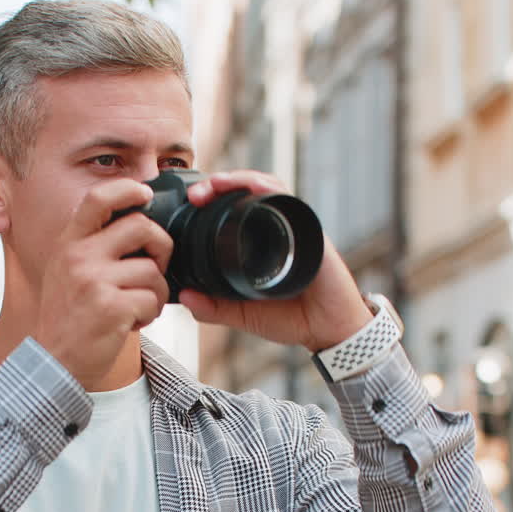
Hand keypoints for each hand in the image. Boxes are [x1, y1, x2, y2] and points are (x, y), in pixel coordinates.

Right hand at [33, 178, 172, 388]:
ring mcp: (93, 281)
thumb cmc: (69, 318)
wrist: (54, 362)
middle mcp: (78, 256)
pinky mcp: (110, 308)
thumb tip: (141, 225)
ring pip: (153, 270)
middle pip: (141, 227)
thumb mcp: (66, 272)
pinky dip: (151, 314)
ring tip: (138, 307)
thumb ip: (93, 246)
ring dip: (156, 292)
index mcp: (68, 243)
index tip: (145, 193)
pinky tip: (133, 322)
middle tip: (157, 268)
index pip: (98, 198)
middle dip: (162, 247)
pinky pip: (152, 300)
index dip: (127, 189)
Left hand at [179, 171, 372, 351]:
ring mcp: (295, 227)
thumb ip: (214, 308)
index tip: (191, 203)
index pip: (235, 208)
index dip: (212, 201)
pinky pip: (290, 202)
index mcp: (261, 243)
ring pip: (267, 188)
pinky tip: (254, 186)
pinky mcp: (310, 232)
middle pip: (248, 191)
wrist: (328, 331)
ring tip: (217, 184)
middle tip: (197, 194)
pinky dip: (271, 190)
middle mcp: (278, 229)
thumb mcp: (243, 314)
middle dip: (220, 185)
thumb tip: (184, 298)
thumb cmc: (293, 319)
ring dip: (241, 180)